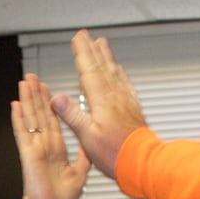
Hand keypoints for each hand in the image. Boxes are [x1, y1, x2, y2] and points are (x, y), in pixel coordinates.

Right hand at [8, 73, 89, 198]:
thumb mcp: (79, 176)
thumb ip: (82, 159)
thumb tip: (88, 148)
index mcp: (57, 150)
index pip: (53, 120)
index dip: (50, 104)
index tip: (48, 90)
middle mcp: (45, 146)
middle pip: (40, 114)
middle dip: (36, 95)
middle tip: (32, 77)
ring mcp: (36, 149)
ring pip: (31, 119)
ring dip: (27, 100)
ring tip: (23, 83)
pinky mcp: (29, 156)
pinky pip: (23, 134)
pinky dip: (19, 120)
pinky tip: (15, 106)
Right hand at [49, 29, 148, 178]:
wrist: (143, 163)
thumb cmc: (116, 154)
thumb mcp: (87, 136)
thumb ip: (72, 115)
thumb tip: (56, 98)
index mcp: (102, 101)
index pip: (88, 70)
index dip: (82, 53)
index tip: (77, 38)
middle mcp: (115, 97)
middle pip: (101, 66)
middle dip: (92, 49)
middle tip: (86, 35)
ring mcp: (125, 102)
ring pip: (113, 72)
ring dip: (106, 57)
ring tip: (102, 44)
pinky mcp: (132, 109)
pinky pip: (125, 85)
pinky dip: (119, 74)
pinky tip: (118, 71)